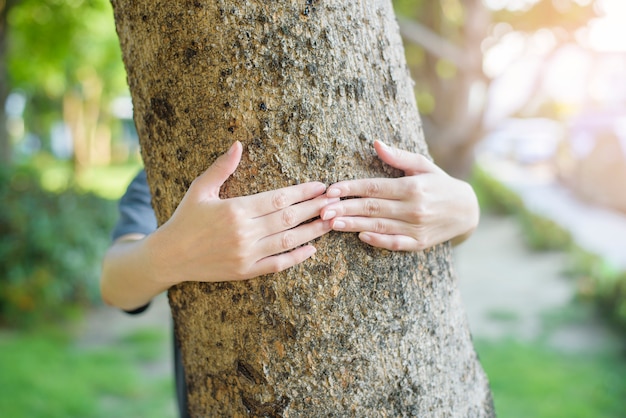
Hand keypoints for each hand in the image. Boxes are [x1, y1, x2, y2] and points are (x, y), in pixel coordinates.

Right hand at [148, 141, 334, 283]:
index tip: (320, 186)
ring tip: (332, 220)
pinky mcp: (245, 272)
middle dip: (315, 207)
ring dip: (313, 231)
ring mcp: (246, 254)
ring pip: (288, 241)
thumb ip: (221, 167)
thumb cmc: (185, 219)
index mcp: (236, 209)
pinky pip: (277, 265)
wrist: (169, 256)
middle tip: (336, 200)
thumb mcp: (200, 189)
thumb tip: (238, 144)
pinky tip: (312, 249)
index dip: (303, 192)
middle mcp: (244, 232)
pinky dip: (296, 257)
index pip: (279, 198)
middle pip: (289, 217)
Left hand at [320, 140, 478, 250]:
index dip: (351, 188)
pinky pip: (395, 243)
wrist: (467, 211)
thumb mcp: (423, 165)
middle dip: (344, 208)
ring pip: (379, 226)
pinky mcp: (419, 243)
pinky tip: (360, 236)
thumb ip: (398, 157)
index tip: (331, 189)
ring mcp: (416, 227)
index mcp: (412, 187)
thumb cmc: (440, 184)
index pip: (375, 187)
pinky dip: (378, 240)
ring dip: (353, 225)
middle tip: (322, 209)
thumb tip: (376, 143)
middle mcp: (414, 207)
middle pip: (372, 207)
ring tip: (331, 223)